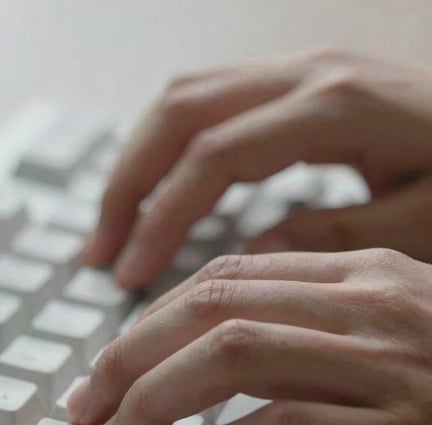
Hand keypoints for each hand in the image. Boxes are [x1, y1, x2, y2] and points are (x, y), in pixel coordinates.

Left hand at [68, 248, 431, 424]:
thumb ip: (301, 345)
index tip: (108, 365)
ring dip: (153, 401)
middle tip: (86, 403)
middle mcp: (372, 305)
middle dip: (129, 357)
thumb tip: (206, 366)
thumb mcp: (381, 353)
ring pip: (229, 357)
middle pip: (210, 307)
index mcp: (364, 276)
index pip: (226, 279)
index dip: (150, 321)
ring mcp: (390, 364)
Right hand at [83, 50, 431, 288]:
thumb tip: (246, 258)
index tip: (132, 276)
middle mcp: (307, 74)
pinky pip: (206, 106)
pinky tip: (158, 198)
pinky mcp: (293, 85)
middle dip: (127, 186)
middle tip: (101, 252)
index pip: (212, 155)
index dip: (162, 218)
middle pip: (178, 113)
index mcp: (335, 108)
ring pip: (182, 100)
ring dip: (137, 167)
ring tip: (114, 231)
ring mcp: (298, 71)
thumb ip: (330, 239)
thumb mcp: (421, 226)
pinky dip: (166, 154)